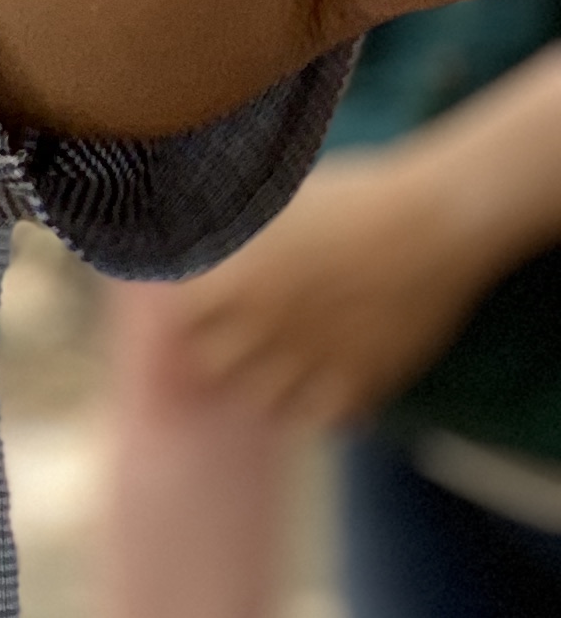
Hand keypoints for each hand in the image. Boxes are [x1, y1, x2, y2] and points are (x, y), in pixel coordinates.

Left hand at [167, 150, 493, 428]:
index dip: (189, 313)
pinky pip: (323, 420)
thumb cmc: (355, 197)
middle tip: (238, 339)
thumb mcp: (278, 205)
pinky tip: (327, 384)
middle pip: (214, 366)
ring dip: (265, 386)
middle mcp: (265, 326)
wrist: (437, 220)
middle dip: (220, 351)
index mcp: (237, 278)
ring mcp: (312, 360)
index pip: (180, 319)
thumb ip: (234, 237)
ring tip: (280, 367)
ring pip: (263, 402)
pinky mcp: (361, 382)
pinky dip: (318, 408)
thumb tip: (194, 240)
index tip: (201, 308)